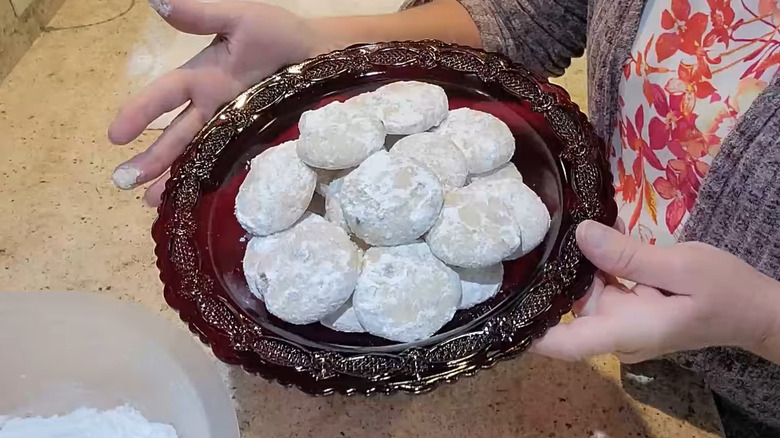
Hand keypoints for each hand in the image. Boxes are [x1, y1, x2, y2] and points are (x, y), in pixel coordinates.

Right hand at [108, 0, 328, 204]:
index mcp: (202, 79)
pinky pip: (233, 166)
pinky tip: (198, 203)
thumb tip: (156, 0)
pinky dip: (214, 184)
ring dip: (174, 178)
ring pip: (199, 157)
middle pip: (177, 137)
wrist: (323, 56)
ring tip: (152, 204)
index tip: (114, 136)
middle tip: (122, 181)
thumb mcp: (239, 19)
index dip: (139, 113)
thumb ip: (201, 16)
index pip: (164, 97)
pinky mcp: (257, 144)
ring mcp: (234, 130)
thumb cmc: (279, 34)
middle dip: (151, 159)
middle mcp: (213, 110)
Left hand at [530, 220, 779, 363]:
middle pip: (566, 309)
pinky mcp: (630, 307)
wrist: (755, 309)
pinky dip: (595, 263)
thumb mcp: (681, 267)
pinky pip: (601, 286)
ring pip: (582, 293)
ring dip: (573, 264)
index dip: (528, 333)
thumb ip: (629, 256)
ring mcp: (622, 321)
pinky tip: (588, 232)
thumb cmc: (724, 292)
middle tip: (528, 233)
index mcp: (626, 330)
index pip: (565, 345)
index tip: (500, 309)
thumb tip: (581, 235)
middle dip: (548, 277)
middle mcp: (616, 331)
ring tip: (554, 222)